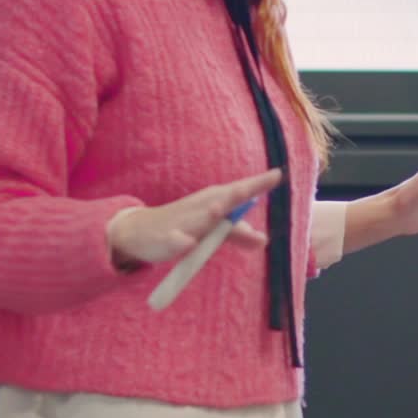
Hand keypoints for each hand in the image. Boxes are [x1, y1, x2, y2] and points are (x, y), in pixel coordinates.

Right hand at [106, 167, 281, 268]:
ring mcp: (183, 221)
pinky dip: (181, 242)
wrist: (139, 232)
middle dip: (239, 193)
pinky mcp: (167, 238)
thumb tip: (263, 239)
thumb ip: (237, 234)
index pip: (240, 191)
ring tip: (222, 210)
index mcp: (213, 201)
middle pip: (223, 199)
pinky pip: (175, 240)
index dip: (258, 184)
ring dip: (211, 214)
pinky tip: (188, 243)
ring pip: (200, 218)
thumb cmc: (182, 225)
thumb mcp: (212, 229)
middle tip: (255, 185)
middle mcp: (200, 206)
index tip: (278, 174)